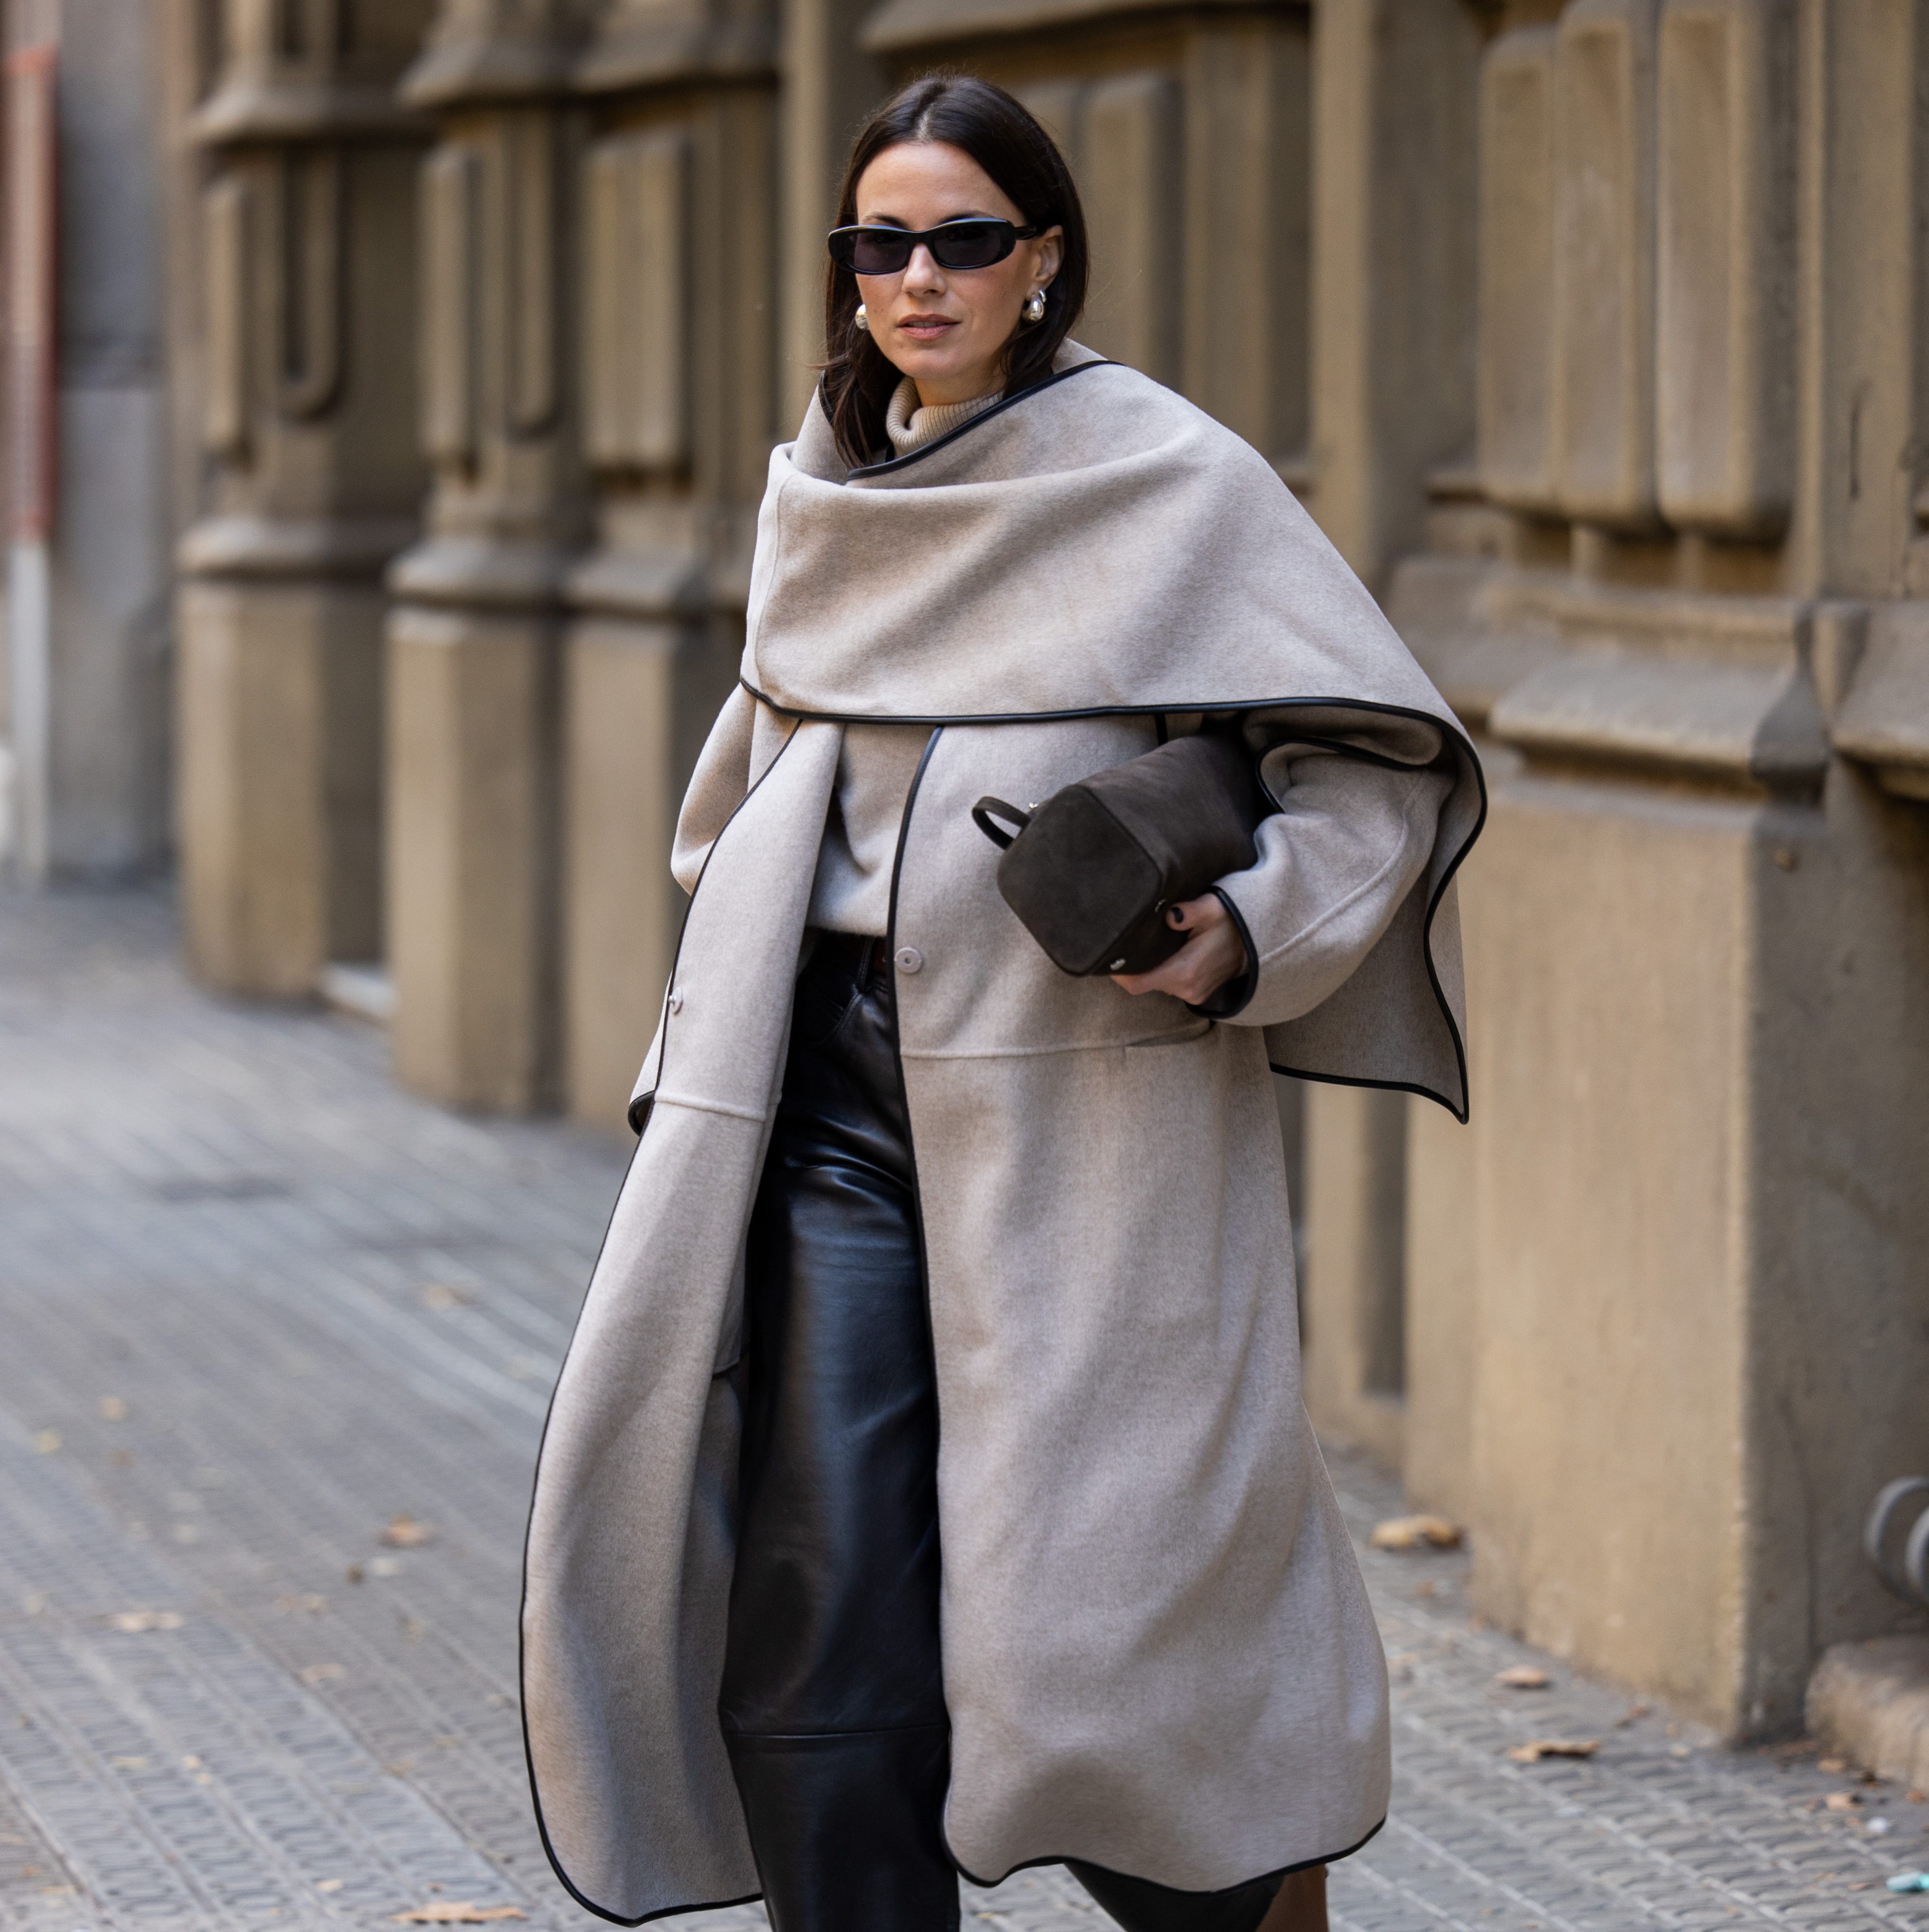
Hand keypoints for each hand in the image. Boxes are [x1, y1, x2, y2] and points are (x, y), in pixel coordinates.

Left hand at [1111, 894, 1248, 1004]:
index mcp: (1185, 971)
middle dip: (1135, 965)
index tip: (1107, 958)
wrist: (1259, 942)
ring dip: (1151, 967)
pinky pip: (1170, 984)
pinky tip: (1166, 952)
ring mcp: (1192, 994)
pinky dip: (1164, 971)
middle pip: (1144, 982)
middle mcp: (1186, 988)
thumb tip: (1169, 914)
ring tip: (1148, 944)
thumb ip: (1189, 911)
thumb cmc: (1233, 921)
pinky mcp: (1196, 994)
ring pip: (1157, 983)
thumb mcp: (1212, 908)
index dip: (1118, 974)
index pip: (1137, 984)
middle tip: (1126, 941)